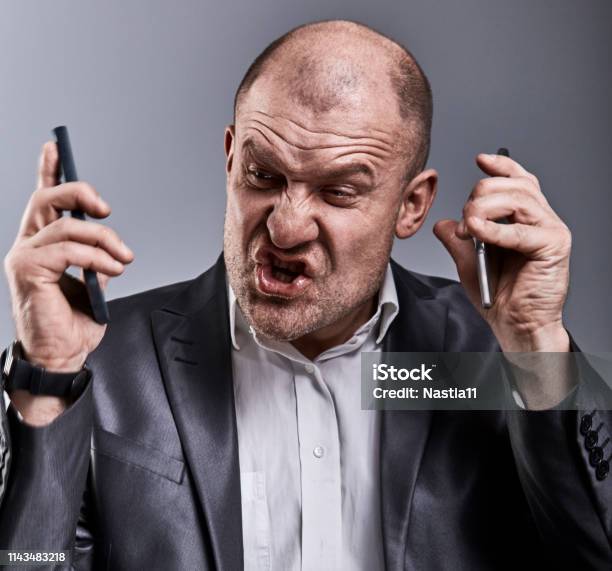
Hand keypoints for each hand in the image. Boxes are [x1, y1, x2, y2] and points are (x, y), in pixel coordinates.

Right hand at [3, 142, 133, 424]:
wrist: (61, 357)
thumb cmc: (73, 324)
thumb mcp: (93, 284)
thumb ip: (95, 260)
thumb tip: (109, 246)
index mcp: (40, 244)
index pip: (42, 201)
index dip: (48, 171)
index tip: (56, 147)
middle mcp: (27, 245)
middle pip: (48, 199)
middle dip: (80, 191)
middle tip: (107, 209)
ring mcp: (23, 256)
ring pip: (66, 225)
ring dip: (104, 239)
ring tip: (123, 258)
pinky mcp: (27, 270)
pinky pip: (69, 249)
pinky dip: (97, 256)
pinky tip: (114, 268)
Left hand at [433, 153, 570, 352]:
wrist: (515, 324)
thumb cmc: (500, 294)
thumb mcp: (470, 262)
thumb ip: (458, 240)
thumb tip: (442, 223)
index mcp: (526, 217)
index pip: (518, 179)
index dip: (499, 167)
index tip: (479, 160)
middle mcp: (542, 218)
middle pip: (513, 185)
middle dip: (479, 195)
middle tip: (464, 220)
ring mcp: (551, 230)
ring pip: (518, 199)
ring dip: (484, 209)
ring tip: (468, 228)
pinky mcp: (553, 246)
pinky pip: (520, 230)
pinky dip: (494, 229)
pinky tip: (476, 231)